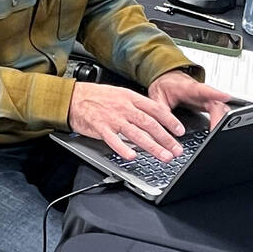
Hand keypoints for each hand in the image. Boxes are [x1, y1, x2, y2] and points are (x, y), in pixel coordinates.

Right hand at [69, 78, 196, 161]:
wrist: (72, 97)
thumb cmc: (96, 97)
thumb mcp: (119, 94)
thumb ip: (136, 106)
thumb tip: (153, 119)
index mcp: (130, 97)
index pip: (155, 109)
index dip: (170, 121)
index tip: (180, 132)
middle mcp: (123, 107)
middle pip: (149, 123)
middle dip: (166, 138)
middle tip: (177, 150)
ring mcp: (112, 118)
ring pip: (136, 133)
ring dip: (152, 146)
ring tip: (163, 156)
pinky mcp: (100, 127)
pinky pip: (113, 140)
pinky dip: (123, 149)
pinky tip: (132, 156)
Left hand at [146, 70, 230, 133]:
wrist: (165, 80)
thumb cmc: (163, 85)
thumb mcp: (157, 98)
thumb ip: (161, 112)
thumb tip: (163, 128)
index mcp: (187, 88)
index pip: (203, 89)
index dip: (215, 93)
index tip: (226, 97)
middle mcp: (199, 92)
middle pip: (214, 102)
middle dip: (219, 116)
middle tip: (217, 130)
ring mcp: (205, 98)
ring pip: (218, 107)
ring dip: (221, 119)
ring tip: (218, 133)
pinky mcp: (206, 103)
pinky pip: (217, 111)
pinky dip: (219, 120)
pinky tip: (219, 129)